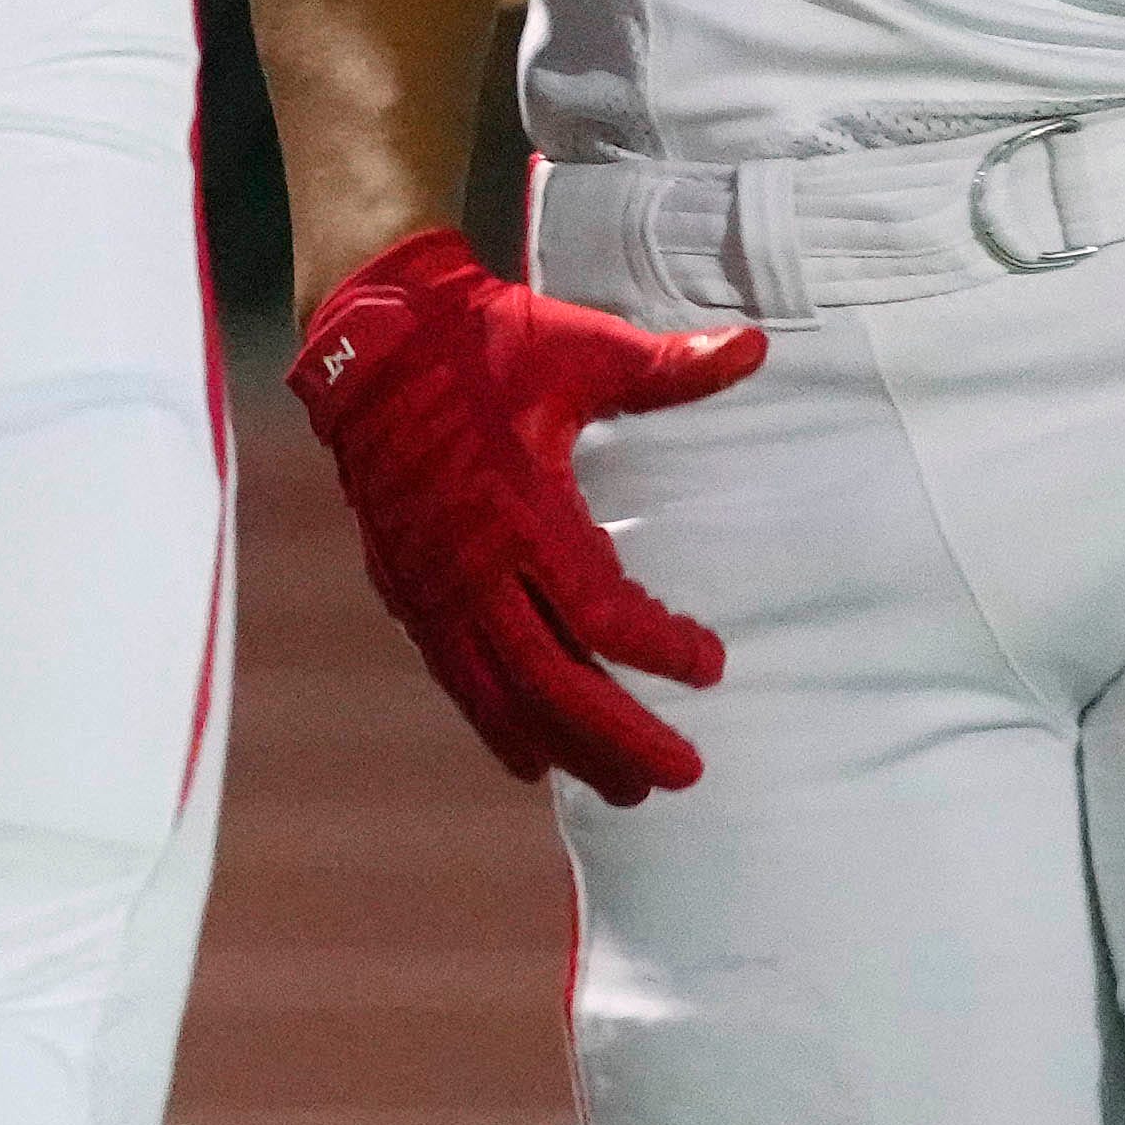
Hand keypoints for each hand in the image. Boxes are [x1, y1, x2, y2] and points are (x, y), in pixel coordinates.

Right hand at [288, 227, 761, 802]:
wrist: (370, 334)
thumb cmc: (484, 339)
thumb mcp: (583, 348)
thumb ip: (670, 367)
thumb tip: (755, 347)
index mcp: (525, 508)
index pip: (603, 615)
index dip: (663, 651)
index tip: (713, 664)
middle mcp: (476, 562)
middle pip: (554, 682)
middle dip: (620, 738)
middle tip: (683, 774)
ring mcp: (434, 583)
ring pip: (501, 694)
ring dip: (564, 748)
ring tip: (622, 791)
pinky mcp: (406, 586)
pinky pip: (453, 677)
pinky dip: (493, 724)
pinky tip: (529, 761)